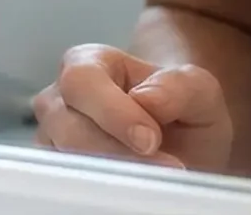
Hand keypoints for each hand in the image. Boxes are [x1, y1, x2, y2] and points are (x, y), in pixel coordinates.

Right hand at [34, 45, 232, 174]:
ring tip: (152, 178)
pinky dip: (98, 187)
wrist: (182, 143)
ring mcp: (52, 136)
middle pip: (66, 124)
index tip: (151, 140)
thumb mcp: (198, 91)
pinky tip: (130, 187)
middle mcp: (60, 97)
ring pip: (64, 157)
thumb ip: (179, 86)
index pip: (83, 81)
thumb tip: (146, 98)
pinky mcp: (56, 169)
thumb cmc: (181, 108)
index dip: (113, 112)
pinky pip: (66, 182)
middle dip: (114, 149)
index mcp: (90, 62)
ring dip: (109, 172)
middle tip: (161, 166)